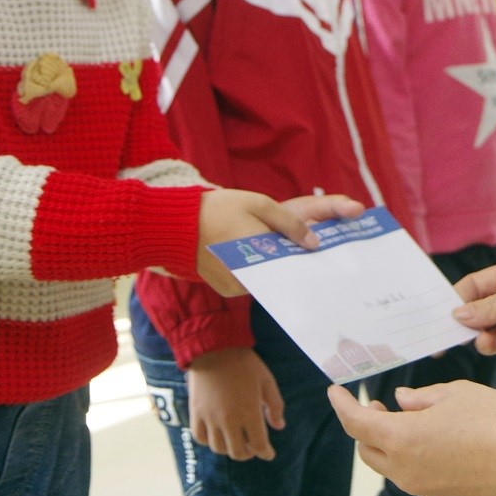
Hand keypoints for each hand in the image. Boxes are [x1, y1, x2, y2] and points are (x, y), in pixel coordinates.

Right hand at [186, 347, 284, 459]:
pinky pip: (199, 437)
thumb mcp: (267, 381)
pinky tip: (216, 435)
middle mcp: (229, 420)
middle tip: (252, 447)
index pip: (259, 444)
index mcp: (249, 412)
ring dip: (229, 449)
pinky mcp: (196, 413)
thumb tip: (279, 426)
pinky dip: (209, 441)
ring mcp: (210, 418)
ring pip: (219, 448)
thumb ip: (275, 405)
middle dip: (248, 453)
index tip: (269, 454)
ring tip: (235, 441)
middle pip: (238, 452)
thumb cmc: (244, 363)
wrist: (213, 348)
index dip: (265, 452)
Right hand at [194, 190, 362, 296]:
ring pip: (268, 278)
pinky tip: (257, 254)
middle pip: (282, 274)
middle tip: (302, 249)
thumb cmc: (219, 209)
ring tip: (278, 248)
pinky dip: (258, 269)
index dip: (307, 259)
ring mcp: (238, 288)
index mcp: (259, 257)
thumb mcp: (259, 205)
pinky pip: (252, 281)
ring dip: (274, 264)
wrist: (174, 225)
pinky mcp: (228, 289)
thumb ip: (289, 224)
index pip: (294, 265)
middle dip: (291, 261)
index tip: (321, 253)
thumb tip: (314, 243)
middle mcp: (250, 280)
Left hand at [327, 380, 495, 495]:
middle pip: (368, 451)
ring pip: (393, 467)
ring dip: (394, 445)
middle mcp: (405, 471)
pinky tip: (441, 445)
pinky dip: (417, 460)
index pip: (356, 424)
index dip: (342, 405)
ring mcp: (424, 490)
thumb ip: (421, 397)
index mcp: (402, 439)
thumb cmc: (495, 421)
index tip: (335, 392)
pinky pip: (418, 479)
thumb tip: (402, 403)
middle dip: (366, 428)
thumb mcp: (456, 394)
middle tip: (380, 407)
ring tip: (416, 423)